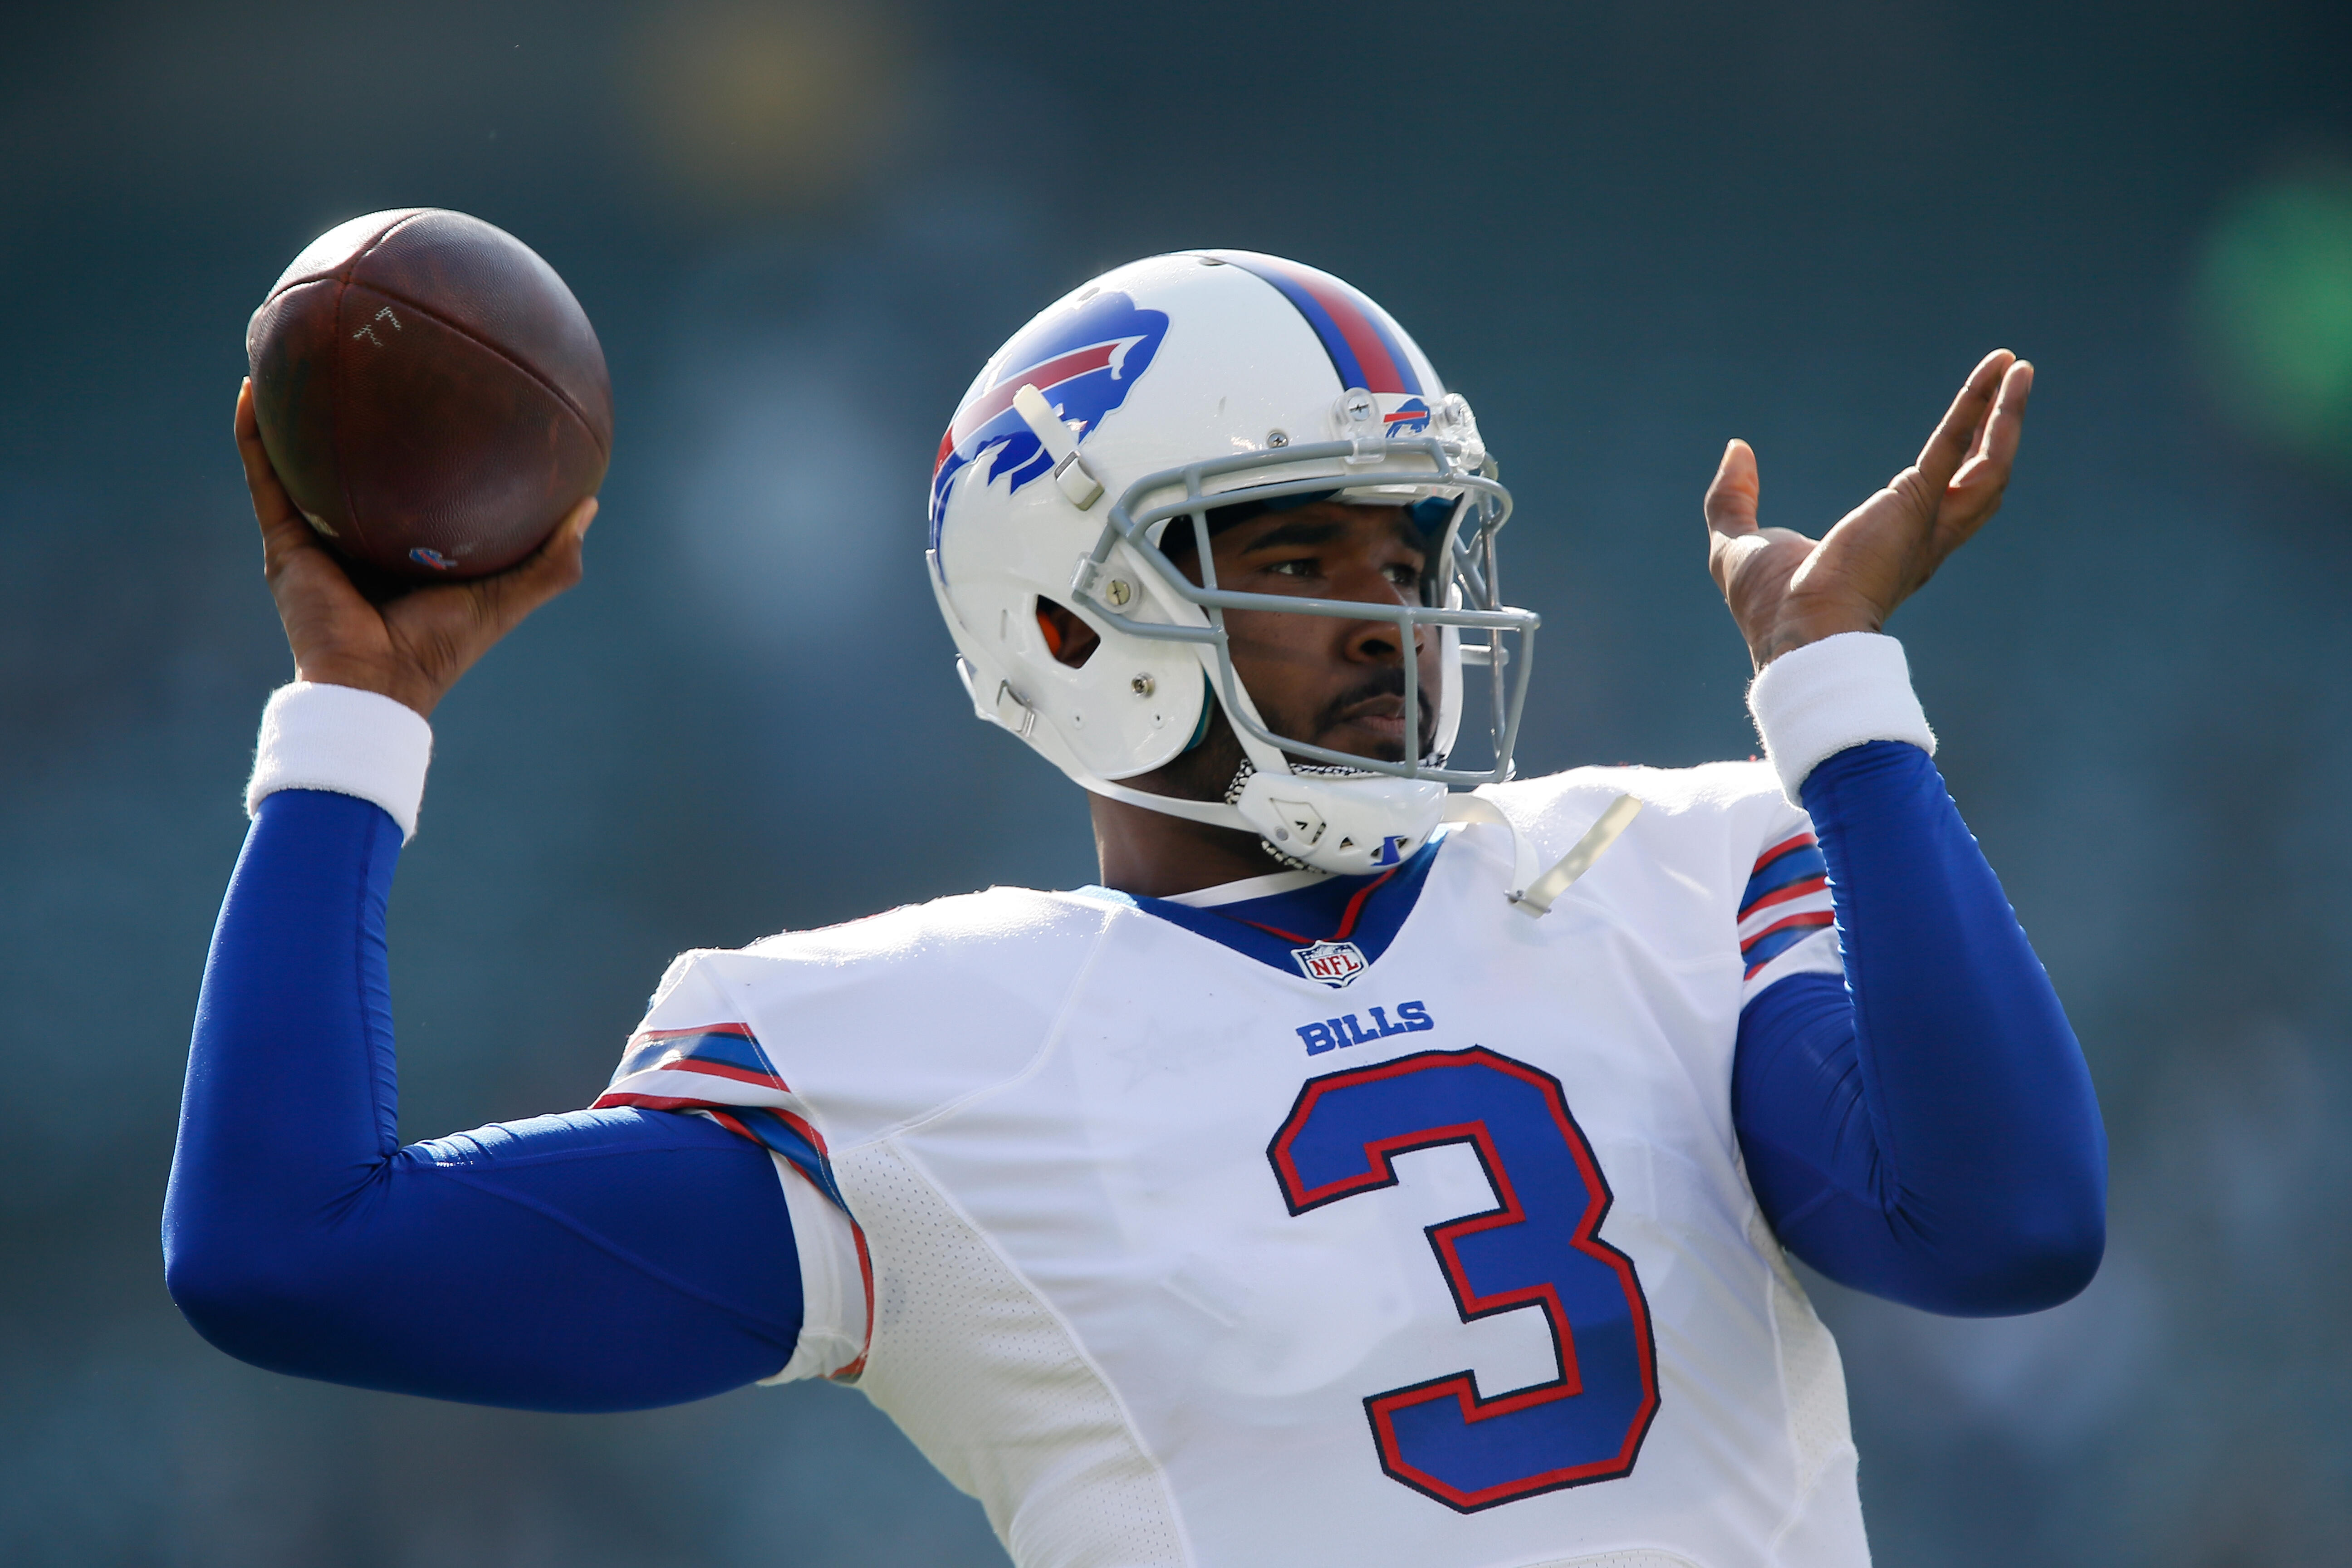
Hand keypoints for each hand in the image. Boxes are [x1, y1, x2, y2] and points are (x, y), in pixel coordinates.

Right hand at [235, 378, 593, 717]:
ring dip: (288, 408)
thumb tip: (590, 503)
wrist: (377, 685)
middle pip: (353, 461)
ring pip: (296, 458)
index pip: (413, 482)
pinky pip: (264, 474)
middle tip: (361, 350)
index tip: (434, 387)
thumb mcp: (509, 595)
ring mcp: (316, 536)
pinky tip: (253, 385)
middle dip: (353, 411)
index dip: (421, 441)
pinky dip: (252, 433)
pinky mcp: (283, 541)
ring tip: (291, 350)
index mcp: (407, 545)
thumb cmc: (444, 645)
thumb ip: (552, 558)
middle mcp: (358, 534)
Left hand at [1703, 350, 2032, 669]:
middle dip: (1998, 432)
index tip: (1964, 430)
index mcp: (1889, 551)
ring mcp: (1926, 525)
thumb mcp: (1737, 544)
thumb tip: (1736, 448)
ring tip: (2018, 368)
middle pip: (1979, 481)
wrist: (1793, 636)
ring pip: (1988, 464)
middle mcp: (1922, 540)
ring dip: (2007, 415)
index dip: (1955, 466)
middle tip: (2011, 386)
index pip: (1938, 502)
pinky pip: (1956, 446)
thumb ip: (1734, 496)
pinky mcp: (1914, 504)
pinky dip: (1978, 405)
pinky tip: (2001, 372)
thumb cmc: (1768, 609)